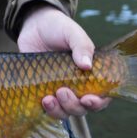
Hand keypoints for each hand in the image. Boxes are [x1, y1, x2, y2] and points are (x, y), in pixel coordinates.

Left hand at [17, 3, 110, 118]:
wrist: (34, 25)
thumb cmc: (59, 28)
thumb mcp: (72, 32)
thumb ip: (82, 46)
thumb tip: (87, 66)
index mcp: (91, 74)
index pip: (102, 96)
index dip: (98, 103)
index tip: (88, 99)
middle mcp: (77, 86)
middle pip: (82, 108)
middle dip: (74, 105)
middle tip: (63, 91)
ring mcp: (60, 90)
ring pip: (65, 112)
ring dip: (59, 110)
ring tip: (49, 98)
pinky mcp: (43, 92)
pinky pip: (48, 109)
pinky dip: (47, 109)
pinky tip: (43, 100)